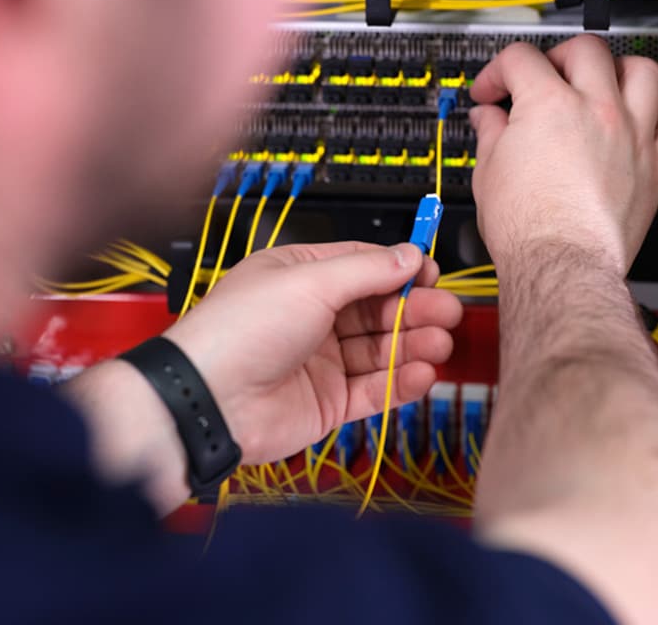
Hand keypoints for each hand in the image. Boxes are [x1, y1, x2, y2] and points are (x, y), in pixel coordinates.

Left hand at [163, 241, 462, 465]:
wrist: (209, 399)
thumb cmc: (240, 330)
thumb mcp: (309, 282)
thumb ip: (366, 271)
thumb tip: (409, 254)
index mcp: (299, 276)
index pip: (362, 266)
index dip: (399, 269)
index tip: (431, 272)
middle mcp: (311, 316)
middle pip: (377, 309)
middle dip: (415, 309)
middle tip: (448, 311)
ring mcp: (320, 361)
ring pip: (380, 350)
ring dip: (413, 345)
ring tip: (441, 343)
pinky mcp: (327, 402)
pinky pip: (373, 390)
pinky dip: (400, 382)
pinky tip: (422, 374)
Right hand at [468, 37, 657, 275]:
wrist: (560, 266)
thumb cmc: (527, 228)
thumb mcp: (489, 171)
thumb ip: (491, 133)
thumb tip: (489, 119)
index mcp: (549, 104)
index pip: (521, 58)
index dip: (498, 72)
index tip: (493, 92)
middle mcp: (597, 110)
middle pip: (586, 48)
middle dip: (558, 56)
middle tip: (544, 77)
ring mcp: (631, 135)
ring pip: (643, 72)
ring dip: (619, 70)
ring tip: (602, 84)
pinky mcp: (655, 167)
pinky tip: (641, 128)